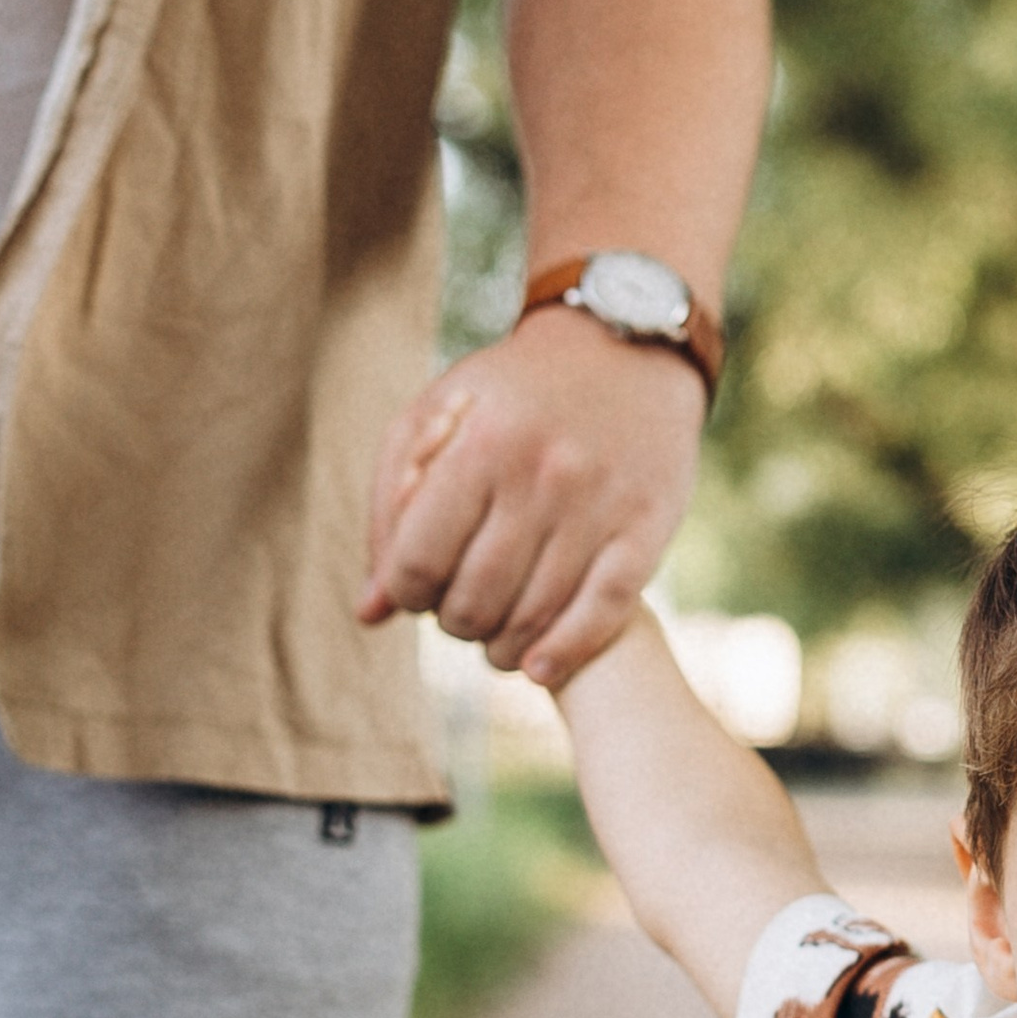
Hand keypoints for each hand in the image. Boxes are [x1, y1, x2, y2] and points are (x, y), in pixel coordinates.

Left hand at [357, 304, 705, 689]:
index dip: (406, 592)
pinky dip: (566, 652)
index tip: (414, 591)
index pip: (420, 558)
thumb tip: (370, 611)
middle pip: (476, 596)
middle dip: (454, 621)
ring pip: (535, 614)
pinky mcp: (646, 529)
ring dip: (503, 647)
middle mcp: (541, 476)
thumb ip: (391, 505)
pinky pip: (603, 613)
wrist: (625, 350)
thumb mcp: (438, 416)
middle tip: (457, 613)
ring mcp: (599, 506)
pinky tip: (539, 667)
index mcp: (480, 443)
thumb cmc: (513, 391)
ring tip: (493, 640)